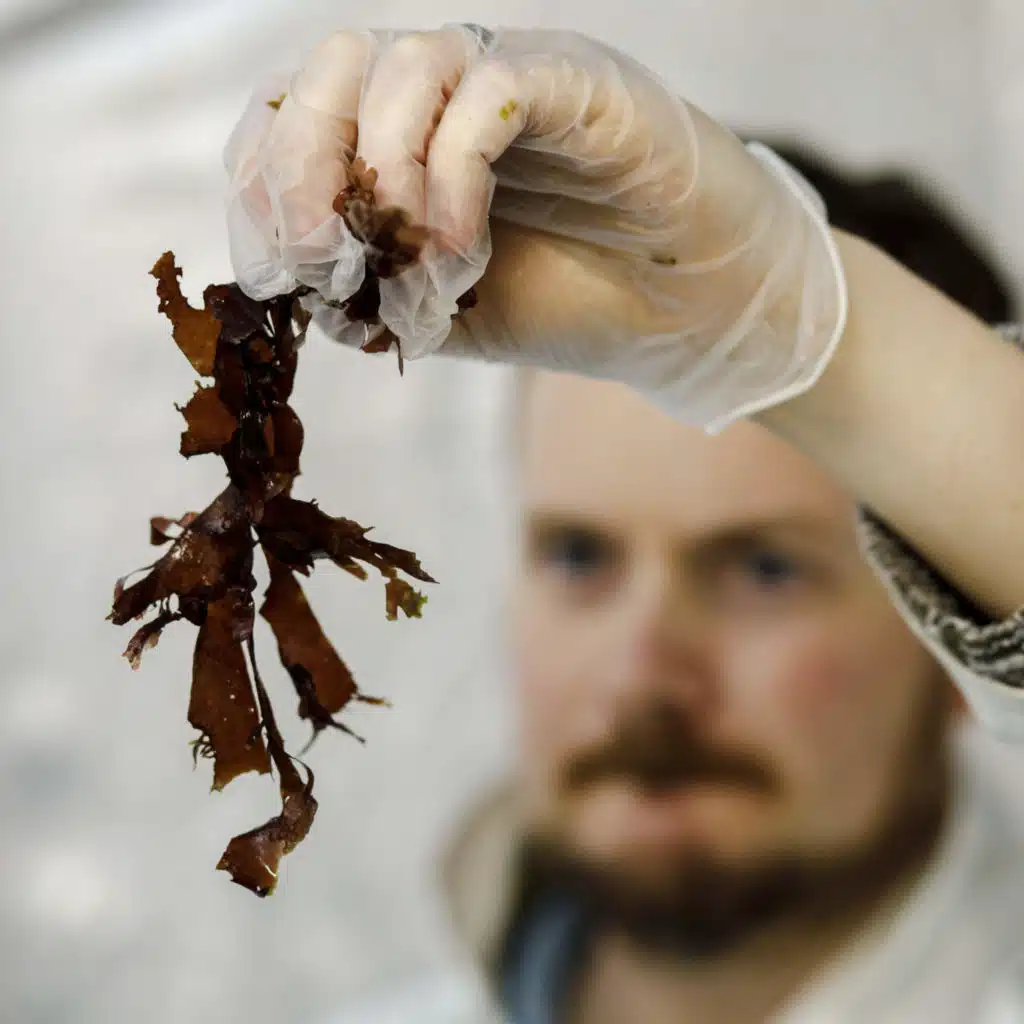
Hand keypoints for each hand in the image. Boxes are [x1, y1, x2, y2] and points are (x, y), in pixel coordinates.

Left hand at [225, 26, 844, 430]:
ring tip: (422, 266)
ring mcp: (506, 79)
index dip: (265, 181)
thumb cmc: (568, 299)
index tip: (282, 266)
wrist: (682, 308)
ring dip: (386, 179)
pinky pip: (488, 94)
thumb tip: (301, 292)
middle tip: (324, 257)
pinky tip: (464, 249)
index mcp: (403, 139)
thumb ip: (374, 299)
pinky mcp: (572, 83)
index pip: (292, 116)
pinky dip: (454, 175)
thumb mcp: (446, 316)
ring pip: (400, 66)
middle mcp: (444, 93)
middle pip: (326, 69)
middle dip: (302, 167)